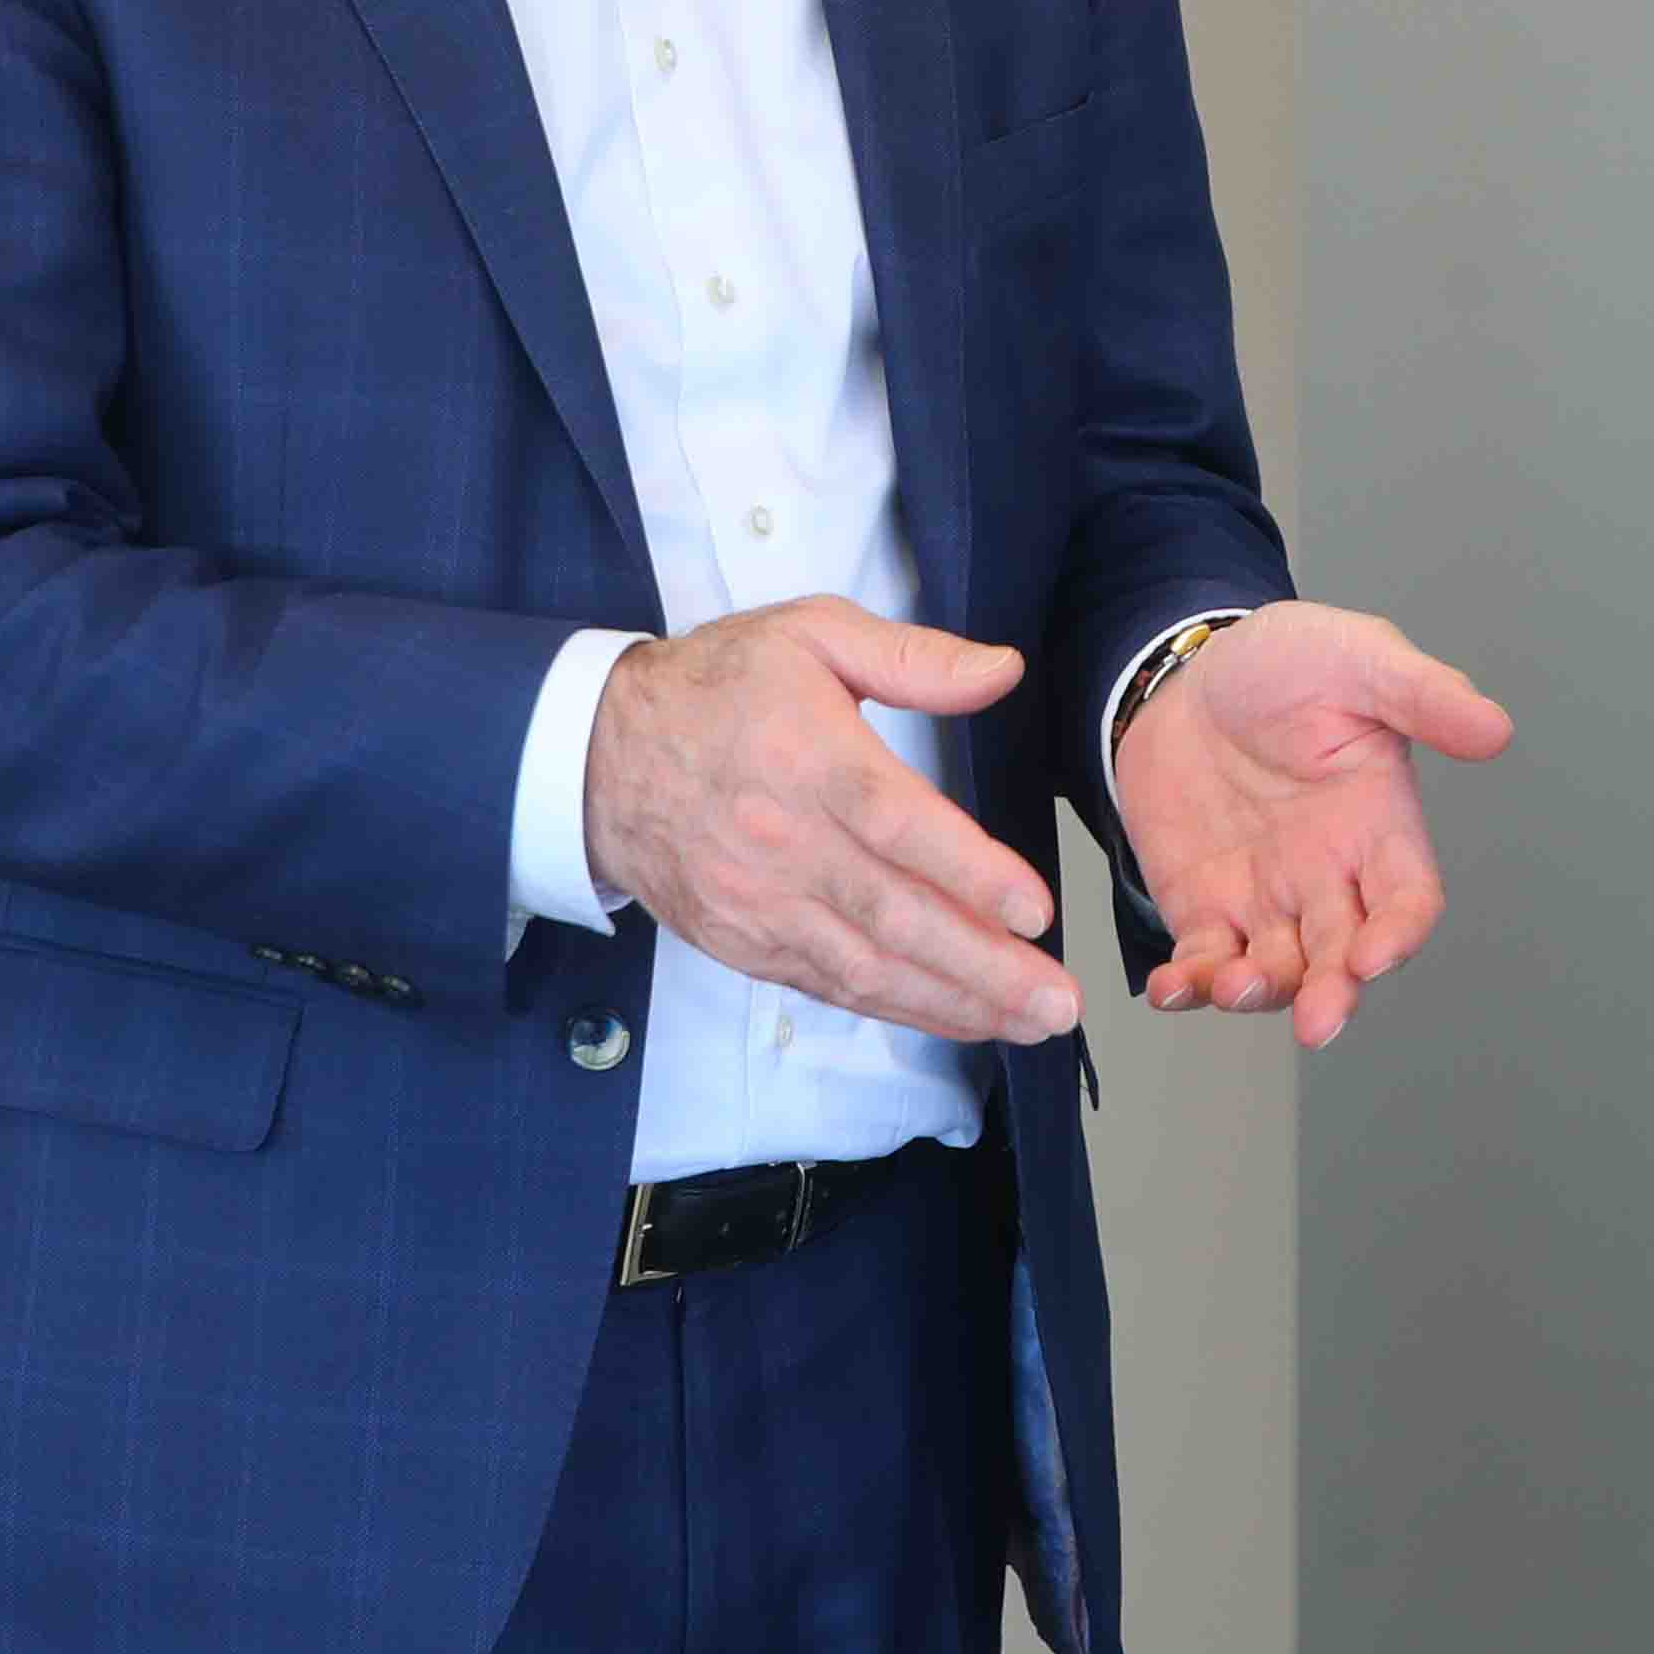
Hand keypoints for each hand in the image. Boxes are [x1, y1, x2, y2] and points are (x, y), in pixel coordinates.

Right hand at [583, 598, 1080, 1044]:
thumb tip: (1003, 669)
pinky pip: (830, 986)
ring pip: (867, 967)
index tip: (1034, 910)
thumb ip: (914, 656)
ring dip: (954, 1003)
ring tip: (1028, 1020)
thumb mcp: (811, 633)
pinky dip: (898, 1009)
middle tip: (1057, 1002)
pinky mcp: (743, 940)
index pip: (898, 825)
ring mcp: (759, 902)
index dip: (970, 874)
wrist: (595, 753)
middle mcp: (783, 841)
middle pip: (894, 916)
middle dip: (985, 968)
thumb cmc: (716, 687)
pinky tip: (956, 1017)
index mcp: (807, 757)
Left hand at [1118, 601, 1511, 1046]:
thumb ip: (1424, 694)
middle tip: (1317, 1018)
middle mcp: (1328, 875)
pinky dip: (1189, 985)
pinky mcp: (1203, 905)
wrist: (1189, 670)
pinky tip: (1173, 987)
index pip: (1407, 899)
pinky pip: (1202, 960)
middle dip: (1333, 993)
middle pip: (1344, 957)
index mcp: (1377, 824)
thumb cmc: (1284, 663)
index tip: (1374, 953)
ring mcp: (1265, 897)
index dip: (1400, 935)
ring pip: (1276, 972)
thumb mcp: (1360, 657)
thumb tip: (1495, 729)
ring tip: (1232, 985)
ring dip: (1259, 993)